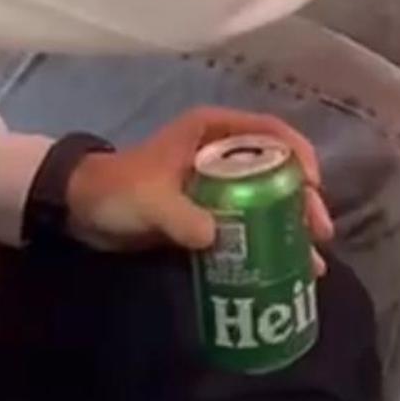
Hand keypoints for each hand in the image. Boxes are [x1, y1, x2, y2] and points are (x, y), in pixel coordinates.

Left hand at [64, 108, 332, 269]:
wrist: (80, 210)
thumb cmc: (116, 189)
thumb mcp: (150, 199)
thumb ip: (182, 216)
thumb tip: (218, 238)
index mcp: (211, 132)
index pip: (268, 132)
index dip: (297, 154)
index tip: (312, 185)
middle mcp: (221, 153)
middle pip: (276, 169)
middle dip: (302, 200)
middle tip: (319, 232)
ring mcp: (217, 185)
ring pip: (268, 199)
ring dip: (291, 227)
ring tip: (312, 261)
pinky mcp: (209, 214)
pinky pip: (249, 224)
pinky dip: (268, 243)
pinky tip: (286, 268)